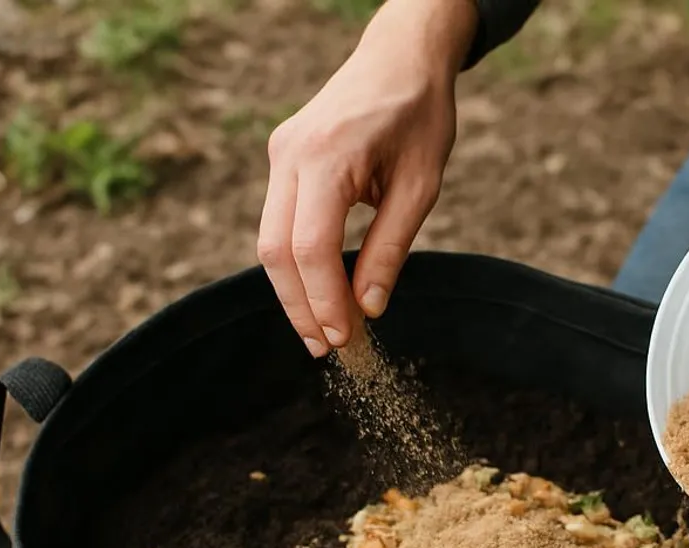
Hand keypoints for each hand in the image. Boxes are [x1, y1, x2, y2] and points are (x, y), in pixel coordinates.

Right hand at [257, 0, 476, 354]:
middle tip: (326, 351)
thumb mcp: (420, 187)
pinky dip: (294, 267)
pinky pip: (277, 225)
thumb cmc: (420, 114)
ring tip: (322, 334)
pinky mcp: (283, 162)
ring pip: (268, 242)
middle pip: (276, 251)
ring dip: (293, 293)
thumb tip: (370, 308)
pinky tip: (318, 295)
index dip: (323, 302)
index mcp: (327, 156)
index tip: (345, 340)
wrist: (400, 55)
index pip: (311, 248)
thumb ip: (391, 248)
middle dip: (300, 307)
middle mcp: (290, 155)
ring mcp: (280, 156)